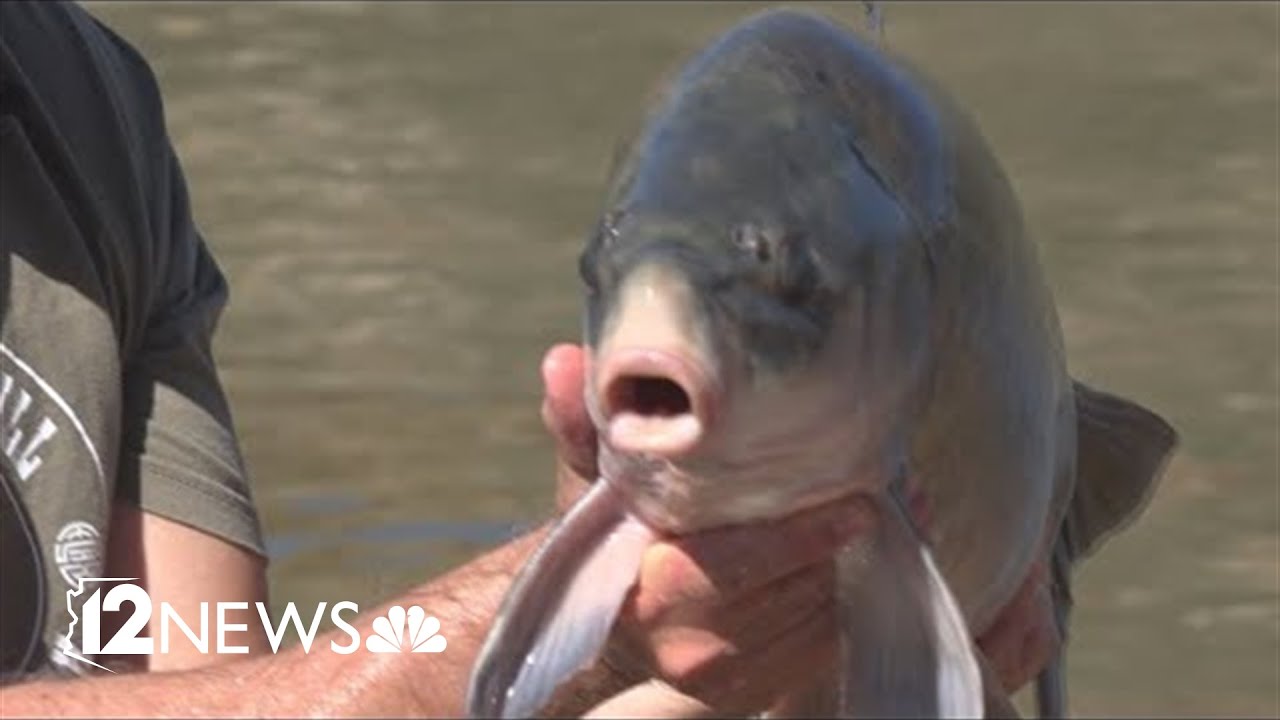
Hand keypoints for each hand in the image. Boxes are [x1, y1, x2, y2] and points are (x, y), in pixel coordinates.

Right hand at [538, 343, 1056, 711]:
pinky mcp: (755, 691)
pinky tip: (870, 554)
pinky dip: (854, 597)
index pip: (736, 565)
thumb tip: (562, 362)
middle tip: (904, 491)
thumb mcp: (589, 477)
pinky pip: (822, 645)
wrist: (606, 618)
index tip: (861, 500)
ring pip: (818, 617)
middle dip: (852, 541)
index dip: (802, 535)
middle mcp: (687, 648)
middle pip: (794, 591)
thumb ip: (579, 424)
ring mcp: (724, 678)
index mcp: (648, 593)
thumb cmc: (611, 535)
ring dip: (865, 566)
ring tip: (906, 513)